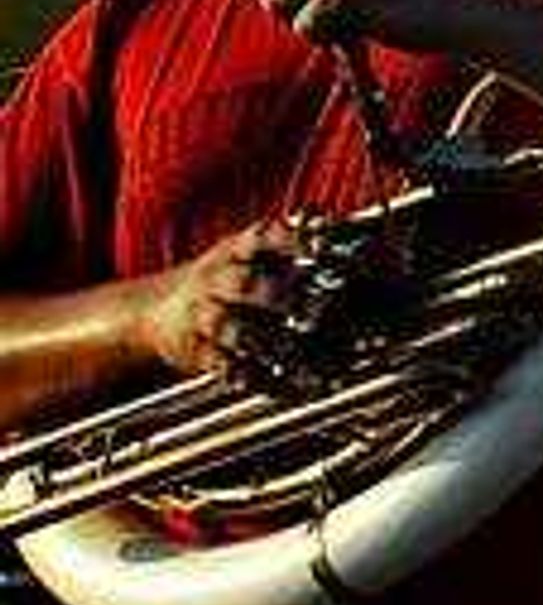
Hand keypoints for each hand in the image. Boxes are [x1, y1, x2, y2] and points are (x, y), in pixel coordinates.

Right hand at [142, 216, 333, 382]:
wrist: (152, 312)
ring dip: (267, 341)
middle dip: (278, 295)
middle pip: (243, 284)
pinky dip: (252, 377)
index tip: (323, 246)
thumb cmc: (221, 278)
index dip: (291, 241)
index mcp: (231, 252)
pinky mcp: (197, 352)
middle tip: (314, 307)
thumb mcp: (241, 252)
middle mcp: (215, 282)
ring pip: (231, 329)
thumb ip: (283, 238)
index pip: (260, 239)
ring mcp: (203, 318)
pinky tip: (282, 385)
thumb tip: (326, 219)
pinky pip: (223, 366)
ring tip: (296, 351)